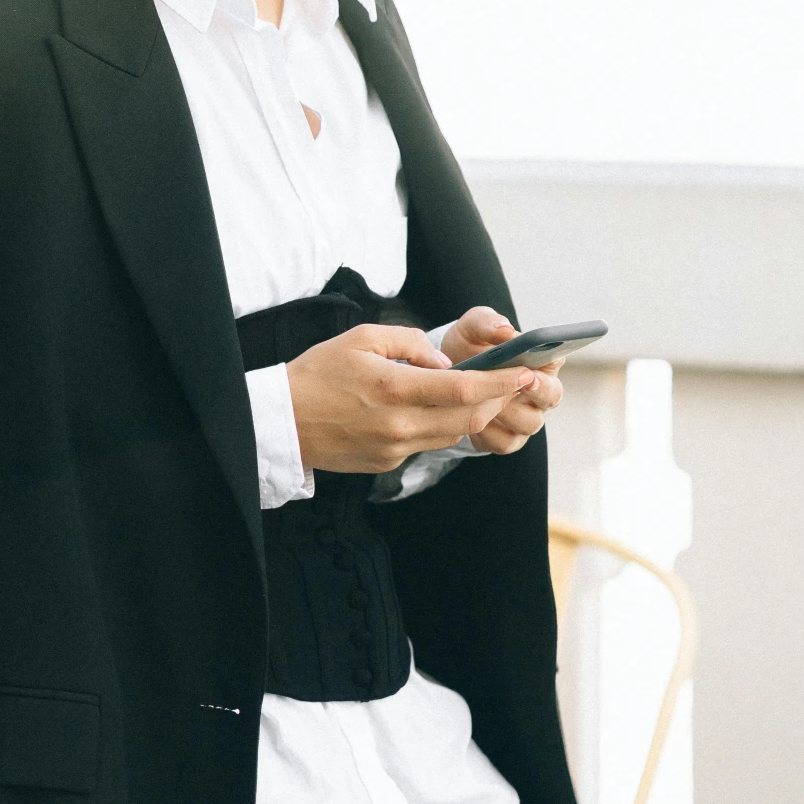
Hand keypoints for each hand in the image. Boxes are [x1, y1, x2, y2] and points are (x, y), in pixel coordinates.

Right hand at [285, 324, 537, 474]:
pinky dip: (441, 426)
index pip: (464, 389)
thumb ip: (409, 344)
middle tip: (515, 381)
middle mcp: (399, 424)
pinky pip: (427, 444)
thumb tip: (444, 362)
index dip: (500, 381)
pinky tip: (435, 410)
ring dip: (472, 414)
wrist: (280, 422)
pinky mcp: (387, 463)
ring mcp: (394, 449)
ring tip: (479, 393)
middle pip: (469, 417)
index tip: (523, 371)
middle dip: (498, 399)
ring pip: (453, 434)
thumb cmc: (317, 373)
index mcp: (393, 388)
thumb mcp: (361, 339)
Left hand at [438, 308, 563, 453]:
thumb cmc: (468, 347)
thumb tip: (504, 330)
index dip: (548, 365)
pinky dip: (489, 434)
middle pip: (552, 396)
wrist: (443, 377)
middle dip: (536, 392)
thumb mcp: (472, 328)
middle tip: (515, 387)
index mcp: (540, 359)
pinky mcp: (509, 439)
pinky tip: (471, 421)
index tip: (531, 370)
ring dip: (507, 413)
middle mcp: (541, 390)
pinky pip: (506, 442)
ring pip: (530, 422)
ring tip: (482, 402)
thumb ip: (486, 323)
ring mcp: (528, 417)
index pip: (557, 360)